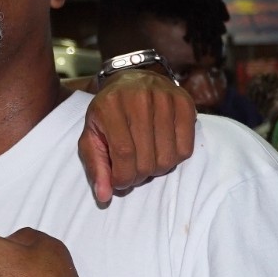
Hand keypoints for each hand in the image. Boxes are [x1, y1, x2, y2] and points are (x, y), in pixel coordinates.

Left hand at [80, 69, 195, 202]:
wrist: (130, 79)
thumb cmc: (108, 114)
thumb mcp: (91, 136)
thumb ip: (95, 167)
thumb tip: (104, 196)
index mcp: (110, 107)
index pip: (123, 154)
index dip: (123, 177)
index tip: (119, 181)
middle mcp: (138, 99)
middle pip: (147, 160)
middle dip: (138, 176)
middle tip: (132, 169)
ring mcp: (164, 99)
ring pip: (168, 158)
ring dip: (156, 169)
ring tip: (146, 158)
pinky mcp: (184, 102)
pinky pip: (186, 149)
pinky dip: (174, 158)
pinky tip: (161, 148)